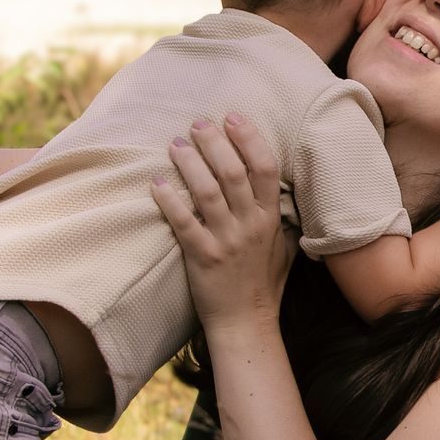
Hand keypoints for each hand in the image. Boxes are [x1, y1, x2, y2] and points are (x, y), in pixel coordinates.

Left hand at [148, 113, 294, 330]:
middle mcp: (251, 226)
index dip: (249, 138)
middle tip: (197, 123)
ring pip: (207, 192)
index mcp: (270, 218)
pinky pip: (184, 222)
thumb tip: (278, 186)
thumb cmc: (263, 284)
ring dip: (190, 163)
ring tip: (176, 144)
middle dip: (214, 142)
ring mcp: (226, 241)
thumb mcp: (283, 246)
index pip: (265, 167)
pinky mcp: (202, 257)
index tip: (233, 117)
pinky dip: (169, 200)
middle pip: (233, 172)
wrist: (246, 322)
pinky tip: (156, 183)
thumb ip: (280, 216)